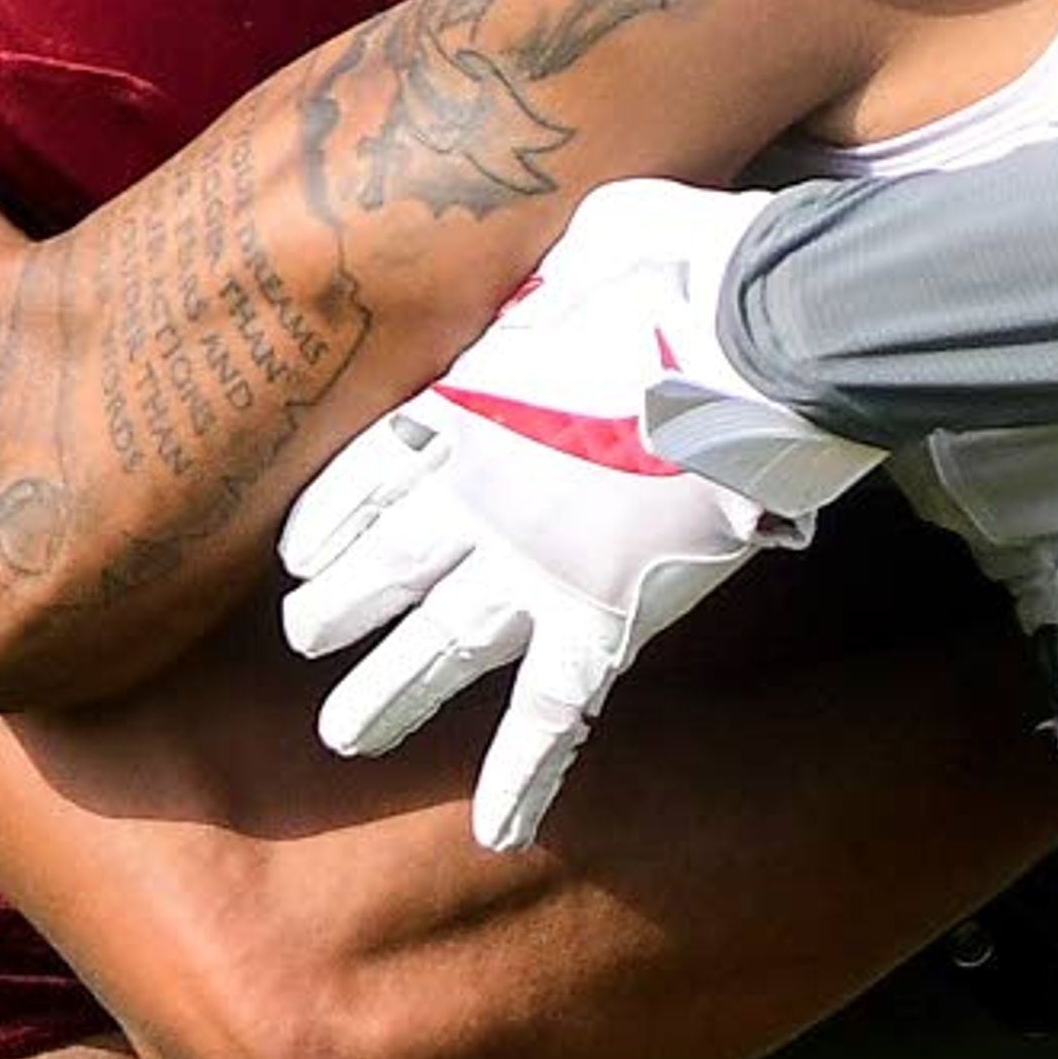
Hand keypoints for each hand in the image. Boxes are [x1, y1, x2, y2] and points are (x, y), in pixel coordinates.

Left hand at [275, 178, 880, 850]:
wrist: (759, 333)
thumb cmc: (685, 263)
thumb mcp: (593, 229)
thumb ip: (554, 260)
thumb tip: (567, 242)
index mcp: (464, 400)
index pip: (365, 478)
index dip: (329, 522)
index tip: (297, 557)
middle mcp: (475, 493)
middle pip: (381, 569)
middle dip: (337, 611)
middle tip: (306, 643)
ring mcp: (535, 563)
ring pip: (439, 648)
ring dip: (389, 695)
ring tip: (346, 735)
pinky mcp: (607, 612)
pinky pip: (555, 713)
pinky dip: (527, 775)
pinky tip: (498, 829)